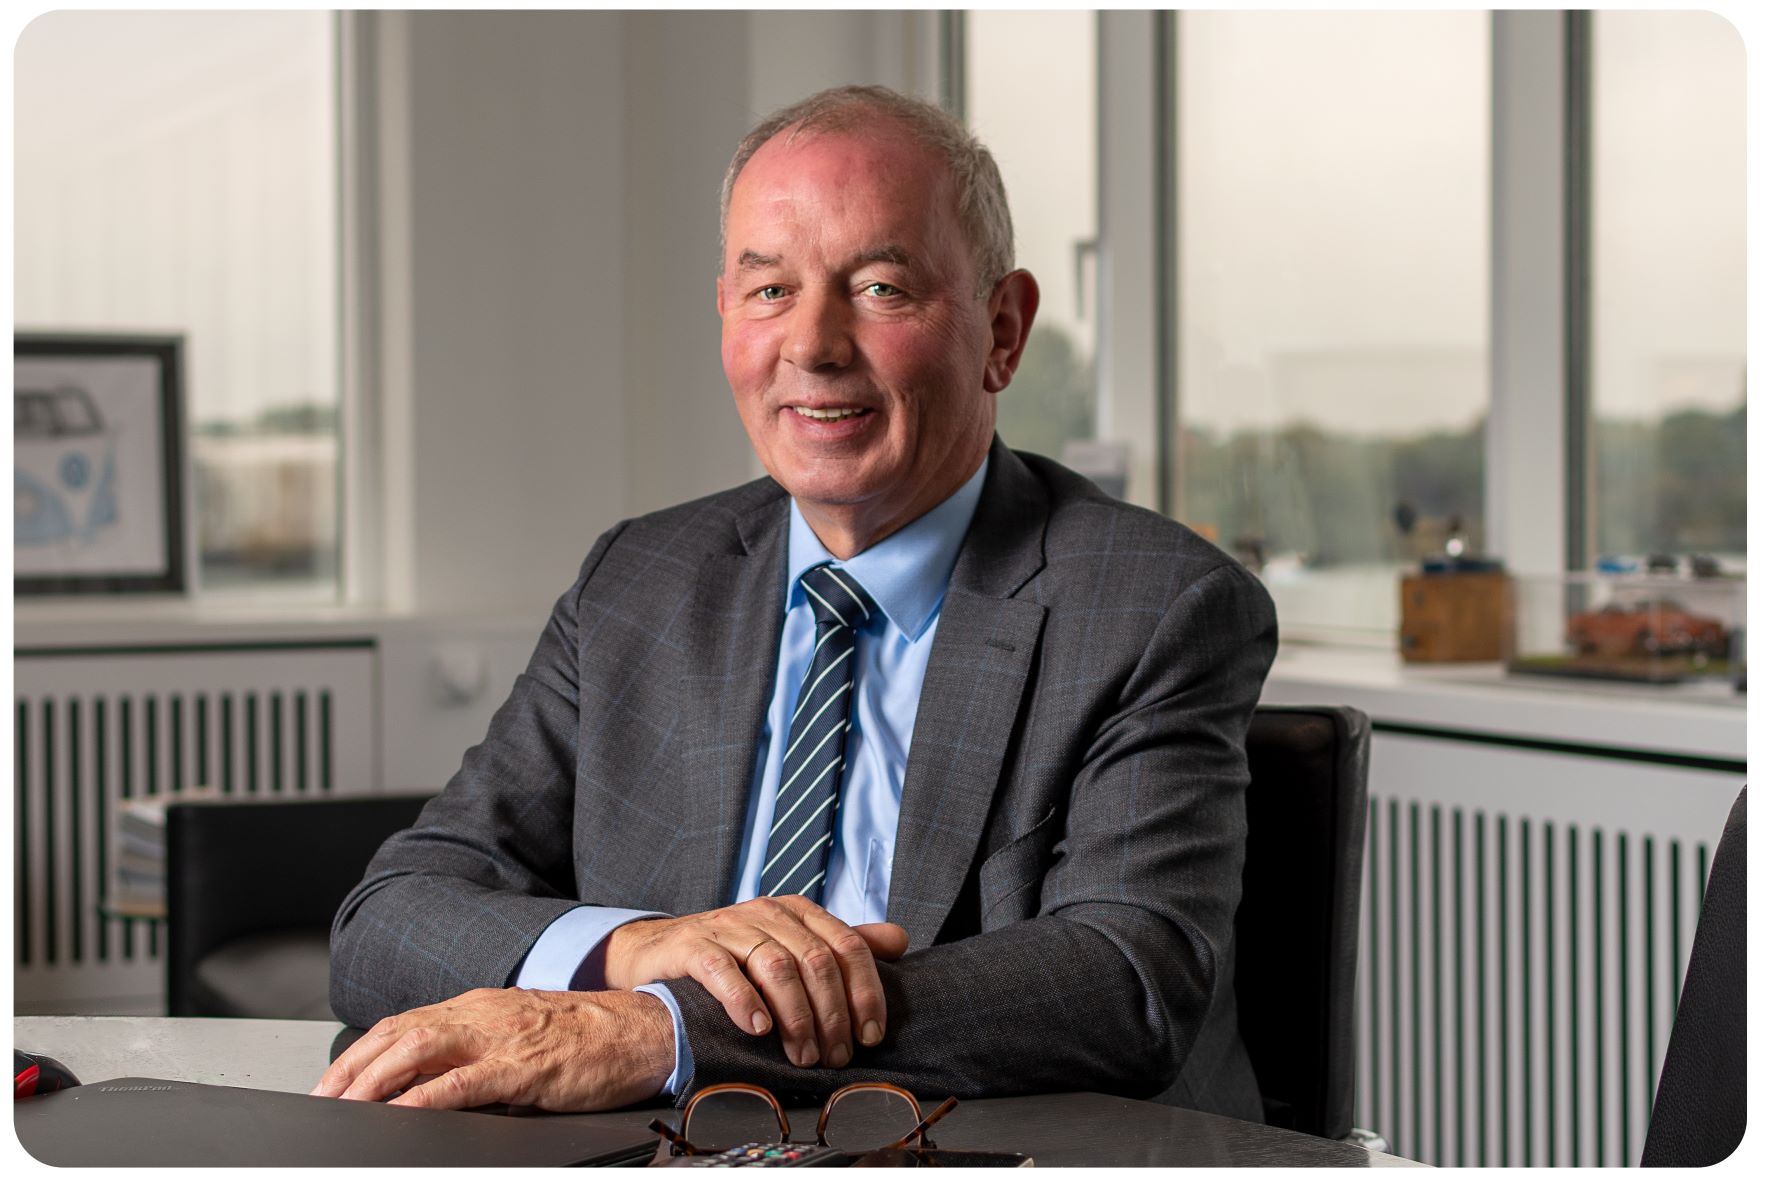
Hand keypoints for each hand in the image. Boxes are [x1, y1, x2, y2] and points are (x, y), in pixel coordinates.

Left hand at [309, 987, 673, 1110]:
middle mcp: (482, 1014)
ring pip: (419, 1049)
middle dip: (352, 1068)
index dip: (361, 1053)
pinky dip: (424, 1099)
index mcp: (480, 1007)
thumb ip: (478, 1055)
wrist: (643, 1029)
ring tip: (345, 1107)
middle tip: (322, 1101)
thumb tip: (430, 1090)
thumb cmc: (589, 1038)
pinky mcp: (524, 1065)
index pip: (403, 1024)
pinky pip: (462, 1081)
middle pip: (399, 1033)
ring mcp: (502, 1037)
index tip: (331, 1083)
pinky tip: (400, 1116)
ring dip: (374, 1081)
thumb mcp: (522, 1038)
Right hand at [604, 896, 908, 1069]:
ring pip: (777, 966)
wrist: (661, 950)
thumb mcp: (792, 944)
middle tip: (835, 1058)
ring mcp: (730, 926)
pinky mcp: (694, 945)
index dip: (866, 992)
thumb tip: (900, 940)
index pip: (848, 946)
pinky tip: (757, 1029)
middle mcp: (768, 912)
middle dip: (832, 1015)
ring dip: (796, 1018)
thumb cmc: (735, 955)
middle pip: (816, 960)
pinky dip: (744, 1000)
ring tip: (801, 1055)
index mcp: (799, 912)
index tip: (871, 1035)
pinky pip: (723, 970)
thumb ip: (842, 943)